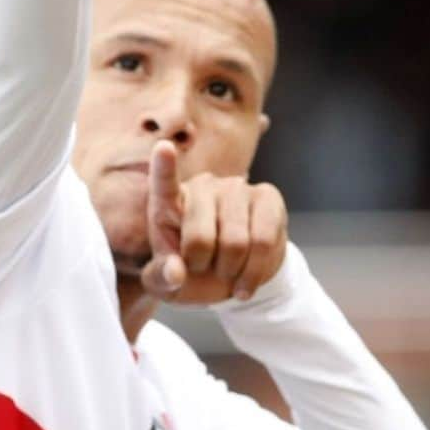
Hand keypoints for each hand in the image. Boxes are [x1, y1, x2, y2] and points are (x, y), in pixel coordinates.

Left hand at [141, 141, 288, 303]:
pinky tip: (247, 281)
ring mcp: (236, 187)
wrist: (233, 274)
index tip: (163, 148)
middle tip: (203, 267)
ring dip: (231, 271)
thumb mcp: (167, 282)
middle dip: (202, 266)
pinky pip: (264, 241)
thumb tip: (176, 272)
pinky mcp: (267, 197)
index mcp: (169, 202)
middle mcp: (202, 186)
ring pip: (236, 242)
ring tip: (226, 272)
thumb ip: (161, 278)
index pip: (164, 183)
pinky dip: (255, 272)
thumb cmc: (191, 271)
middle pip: (200, 237)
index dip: (164, 167)